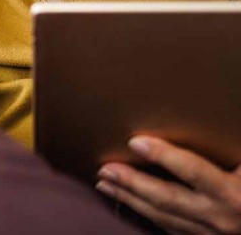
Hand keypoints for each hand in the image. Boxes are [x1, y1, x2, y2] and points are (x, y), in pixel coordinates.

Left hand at [97, 136, 240, 232]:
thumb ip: (232, 142)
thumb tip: (222, 108)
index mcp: (235, 194)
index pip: (194, 172)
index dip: (165, 156)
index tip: (135, 141)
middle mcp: (220, 217)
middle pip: (168, 198)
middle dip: (133, 184)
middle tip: (105, 168)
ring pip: (162, 216)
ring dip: (130, 199)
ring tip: (104, 182)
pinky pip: (168, 228)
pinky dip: (144, 212)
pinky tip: (125, 200)